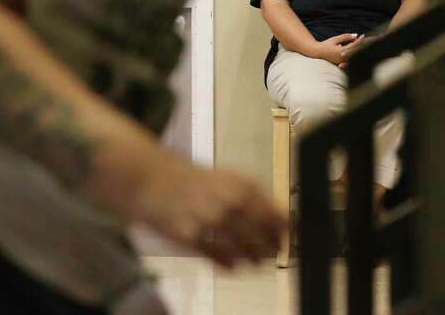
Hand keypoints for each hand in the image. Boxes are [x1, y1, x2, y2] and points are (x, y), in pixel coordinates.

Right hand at [129, 152, 285, 268]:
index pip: (275, 214)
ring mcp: (208, 219)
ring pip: (241, 249)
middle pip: (261, 234)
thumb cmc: (196, 181)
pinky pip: (216, 256)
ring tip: (255, 262)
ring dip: (252, 258)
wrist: (154, 179)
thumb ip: (255, 197)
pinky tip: (233, 266)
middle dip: (270, 246)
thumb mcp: (230, 178)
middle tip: (274, 252)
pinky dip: (228, 264)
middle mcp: (228, 201)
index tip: (290, 238)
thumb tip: (283, 221)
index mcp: (242, 185)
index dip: (284, 230)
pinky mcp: (188, 236)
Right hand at [315, 33, 363, 66]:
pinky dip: (354, 53)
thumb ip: (345, 37)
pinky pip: (351, 58)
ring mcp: (343, 61)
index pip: (353, 46)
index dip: (359, 40)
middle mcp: (343, 58)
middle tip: (366, 39)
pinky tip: (356, 48)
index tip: (362, 35)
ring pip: (354, 55)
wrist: (318, 52)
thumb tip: (356, 35)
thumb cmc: (326, 45)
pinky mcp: (342, 63)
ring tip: (362, 42)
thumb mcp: (335, 39)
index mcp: (341, 52)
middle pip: (356, 51)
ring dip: (358, 49)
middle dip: (361, 45)